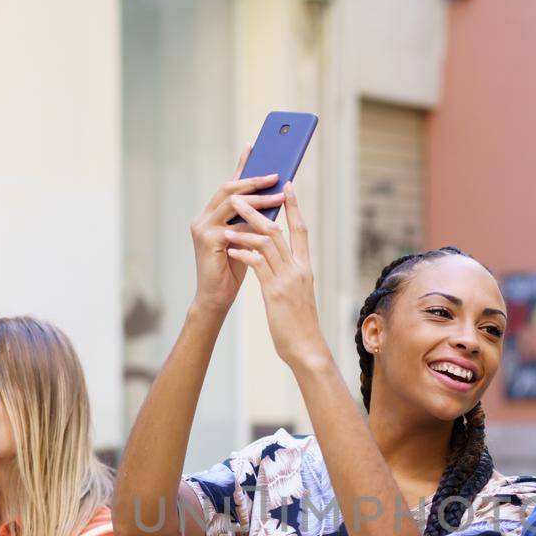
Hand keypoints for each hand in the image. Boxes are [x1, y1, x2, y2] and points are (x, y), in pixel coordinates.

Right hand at [190, 146, 285, 313]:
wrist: (216, 298)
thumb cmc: (233, 270)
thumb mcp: (246, 238)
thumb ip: (253, 219)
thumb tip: (274, 198)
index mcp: (212, 214)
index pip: (229, 185)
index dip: (241, 166)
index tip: (254, 146)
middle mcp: (203, 217)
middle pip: (229, 190)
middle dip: (254, 180)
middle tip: (277, 175)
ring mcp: (202, 228)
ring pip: (232, 204)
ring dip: (258, 200)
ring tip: (279, 196)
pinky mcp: (207, 242)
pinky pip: (233, 226)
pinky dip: (252, 224)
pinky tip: (269, 223)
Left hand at [224, 186, 326, 370]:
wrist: (306, 348)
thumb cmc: (300, 324)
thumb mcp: (297, 294)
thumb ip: (289, 275)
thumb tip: (278, 262)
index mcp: (305, 268)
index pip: (301, 230)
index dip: (294, 207)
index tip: (287, 187)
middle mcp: (298, 269)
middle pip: (280, 230)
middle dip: (260, 210)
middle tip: (243, 195)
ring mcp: (287, 279)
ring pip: (266, 243)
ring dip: (246, 227)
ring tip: (229, 217)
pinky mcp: (275, 292)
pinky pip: (258, 265)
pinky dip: (243, 253)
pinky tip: (231, 248)